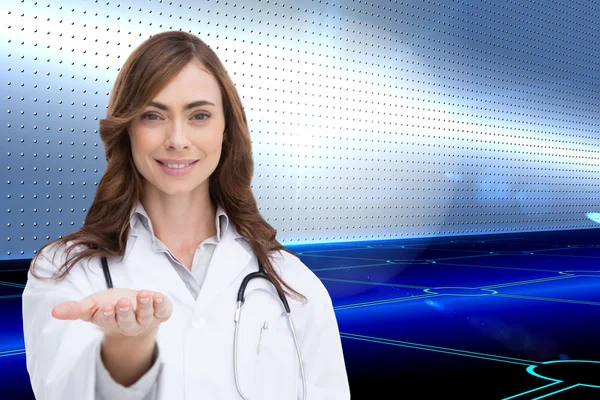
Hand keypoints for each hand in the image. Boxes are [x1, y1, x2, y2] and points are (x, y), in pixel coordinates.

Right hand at [51, 288, 171, 337]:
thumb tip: (54, 312)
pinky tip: (159, 296)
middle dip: (125, 312)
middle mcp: (130, 324)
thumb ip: (75, 309)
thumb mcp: (92, 306)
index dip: (107, 315)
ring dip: (145, 306)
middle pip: (127, 321)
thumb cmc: (111, 305)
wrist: (134, 309)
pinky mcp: (161, 313)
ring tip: (144, 295)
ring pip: (146, 316)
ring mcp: (146, 319)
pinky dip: (162, 304)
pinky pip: (163, 311)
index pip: (107, 321)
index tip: (106, 308)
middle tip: (123, 302)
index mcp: (111, 322)